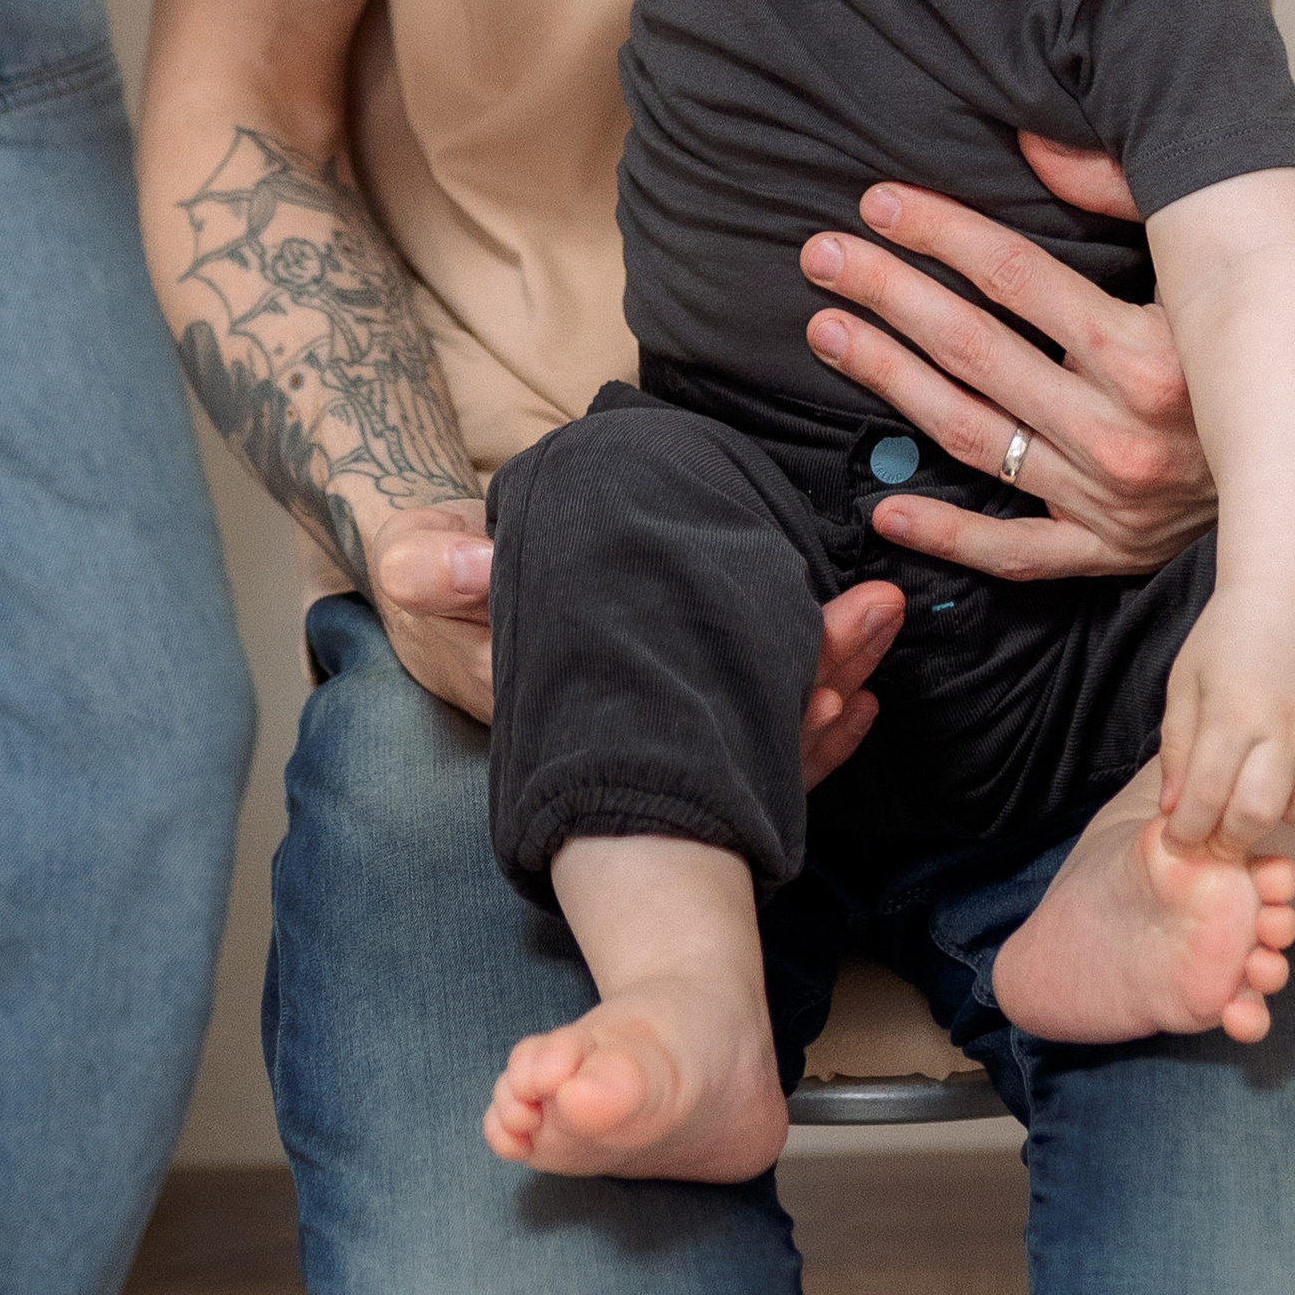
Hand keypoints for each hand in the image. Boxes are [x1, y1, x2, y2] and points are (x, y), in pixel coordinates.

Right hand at [365, 504, 901, 781]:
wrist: (439, 586)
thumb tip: (472, 565)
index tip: (819, 680)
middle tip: (874, 620)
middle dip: (814, 683)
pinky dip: (808, 700)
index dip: (755, 719)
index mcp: (570, 712)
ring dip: (827, 679)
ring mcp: (653, 721)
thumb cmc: (433, 578)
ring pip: (754, 730)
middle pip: (736, 735)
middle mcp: (624, 734)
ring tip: (880, 620)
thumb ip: (434, 567)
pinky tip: (859, 677)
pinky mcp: (670, 694)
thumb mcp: (414, 560)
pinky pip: (750, 718)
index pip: (680, 734)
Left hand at [799, 142, 1216, 580]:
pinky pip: (1018, 552)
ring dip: (892, 381)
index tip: (879, 202)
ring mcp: (1115, 502)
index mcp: (1155, 354)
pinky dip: (950, 534)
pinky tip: (885, 506)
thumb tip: (1030, 140)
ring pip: (974, 435)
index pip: (1017, 279)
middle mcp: (1128, 434)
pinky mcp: (1113, 551)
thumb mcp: (1211, 254)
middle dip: (890, 297)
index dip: (942, 234)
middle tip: (822, 257)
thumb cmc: (1264, 333)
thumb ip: (1122, 191)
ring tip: (828, 332)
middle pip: (977, 352)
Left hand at [1160, 591, 1294, 854]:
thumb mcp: (1185, 681)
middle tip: (1213, 839)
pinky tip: (1286, 759)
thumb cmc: (1228, 637)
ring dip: (1268, 814)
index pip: (1207, 797)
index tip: (1176, 843)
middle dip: (1228, 840)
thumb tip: (1173, 811)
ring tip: (1250, 784)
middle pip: (1257, 818)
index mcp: (1234, 710)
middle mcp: (1287, 729)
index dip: (1187, 831)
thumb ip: (1177, 749)